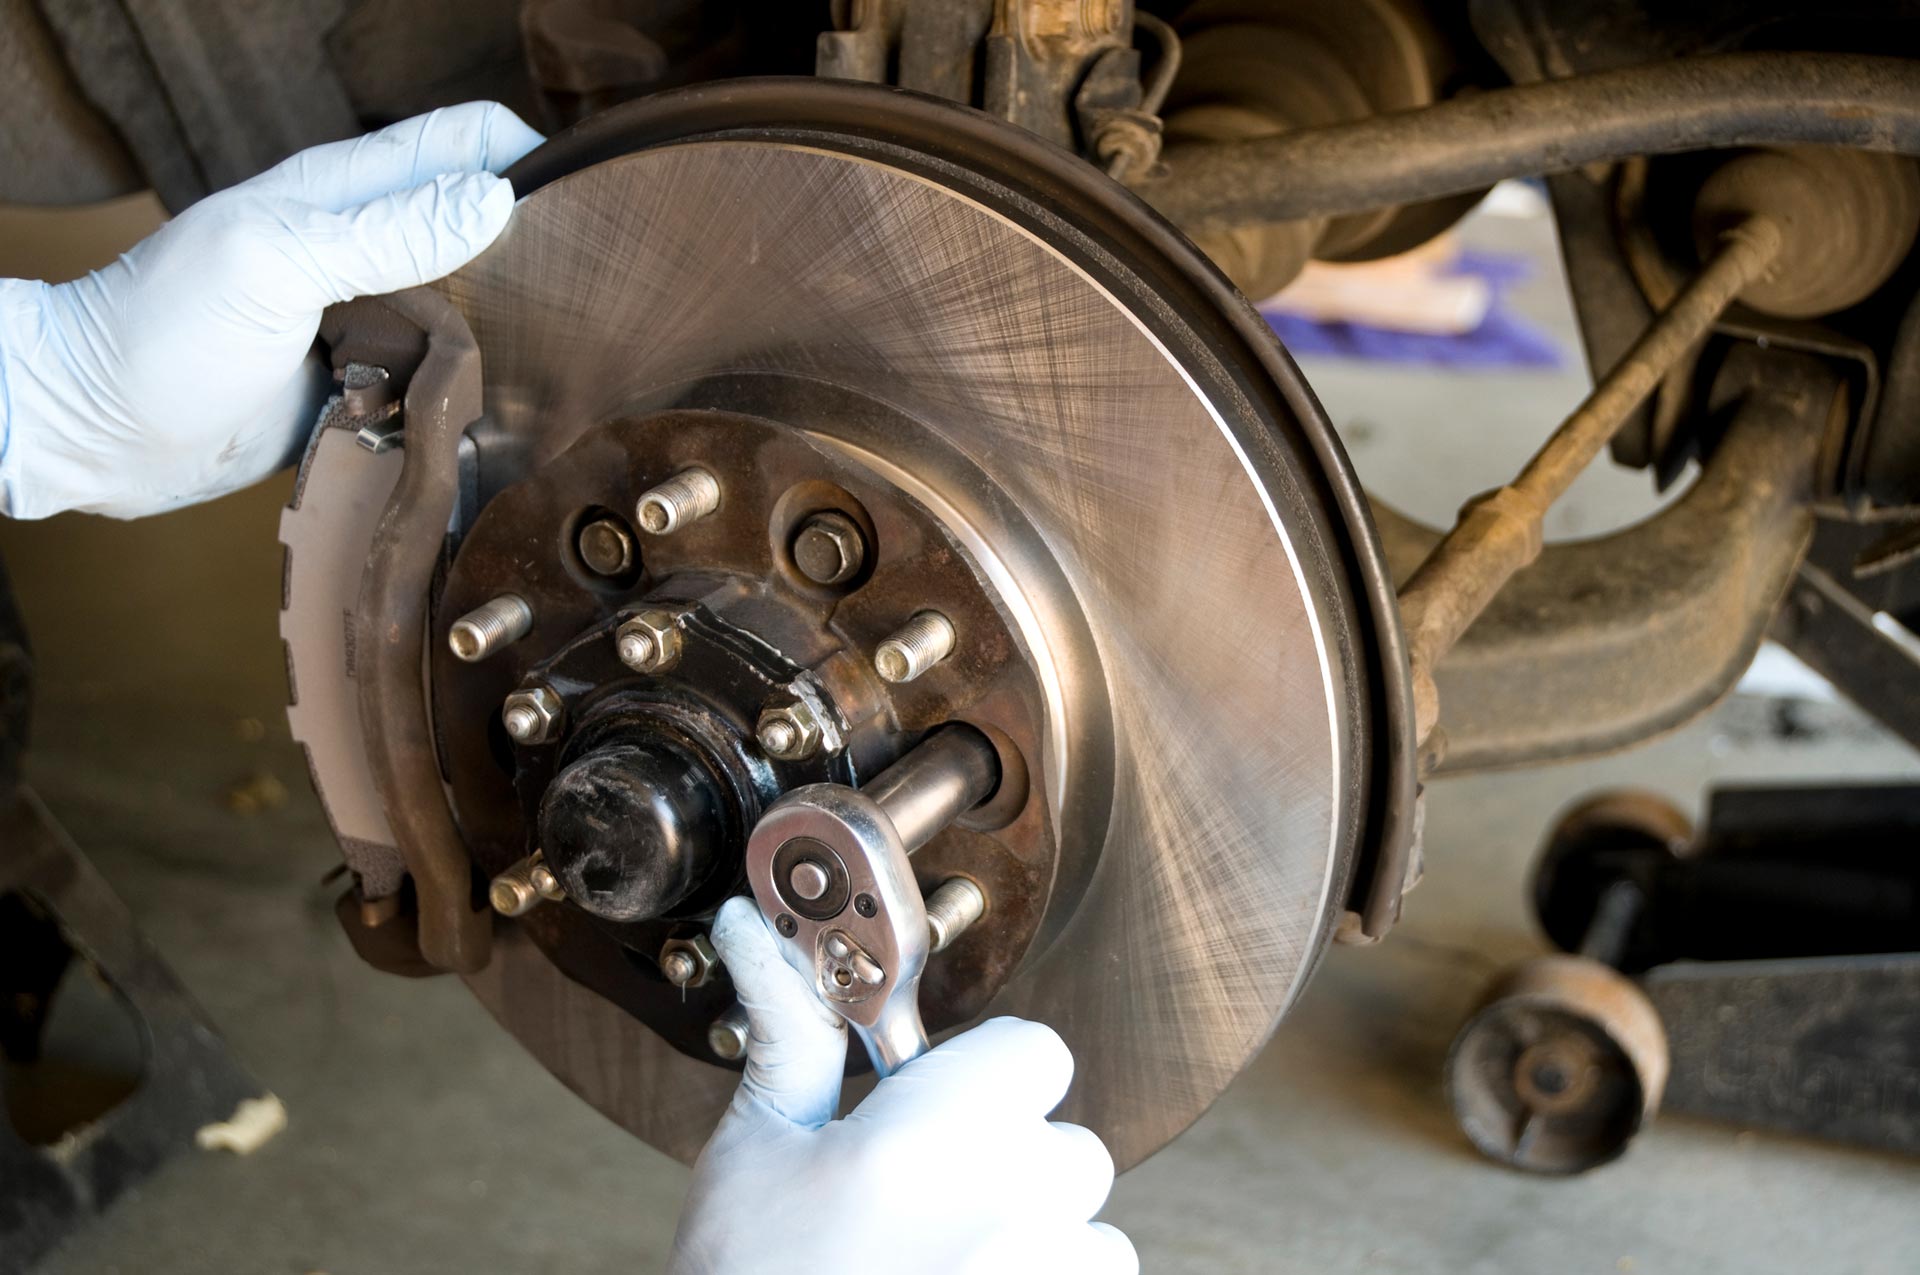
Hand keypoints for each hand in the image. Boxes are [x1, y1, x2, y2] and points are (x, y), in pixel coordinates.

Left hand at [0, 102, 542, 519]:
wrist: (98, 432)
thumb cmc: (165, 332)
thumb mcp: (278, 262)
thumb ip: (388, 232)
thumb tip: (498, 202)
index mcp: (344, 195)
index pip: (462, 142)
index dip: (528, 159)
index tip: (582, 210)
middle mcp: (365, 252)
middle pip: (480, 229)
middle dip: (536, 253)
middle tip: (585, 299)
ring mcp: (365, 320)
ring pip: (469, 311)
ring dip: (509, 331)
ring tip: (555, 360)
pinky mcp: (363, 387)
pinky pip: (436, 380)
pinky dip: (468, 391)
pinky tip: (496, 410)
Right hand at [673, 898, 1136, 1274]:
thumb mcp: (755, 1155)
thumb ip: (789, 1037)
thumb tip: (753, 930)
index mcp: (939, 1135)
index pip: (1037, 1052)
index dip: (984, 1074)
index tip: (929, 1110)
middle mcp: (1016, 1205)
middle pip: (1071, 1147)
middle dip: (1012, 1165)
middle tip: (921, 1204)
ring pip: (1092, 1236)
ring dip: (1037, 1245)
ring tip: (935, 1270)